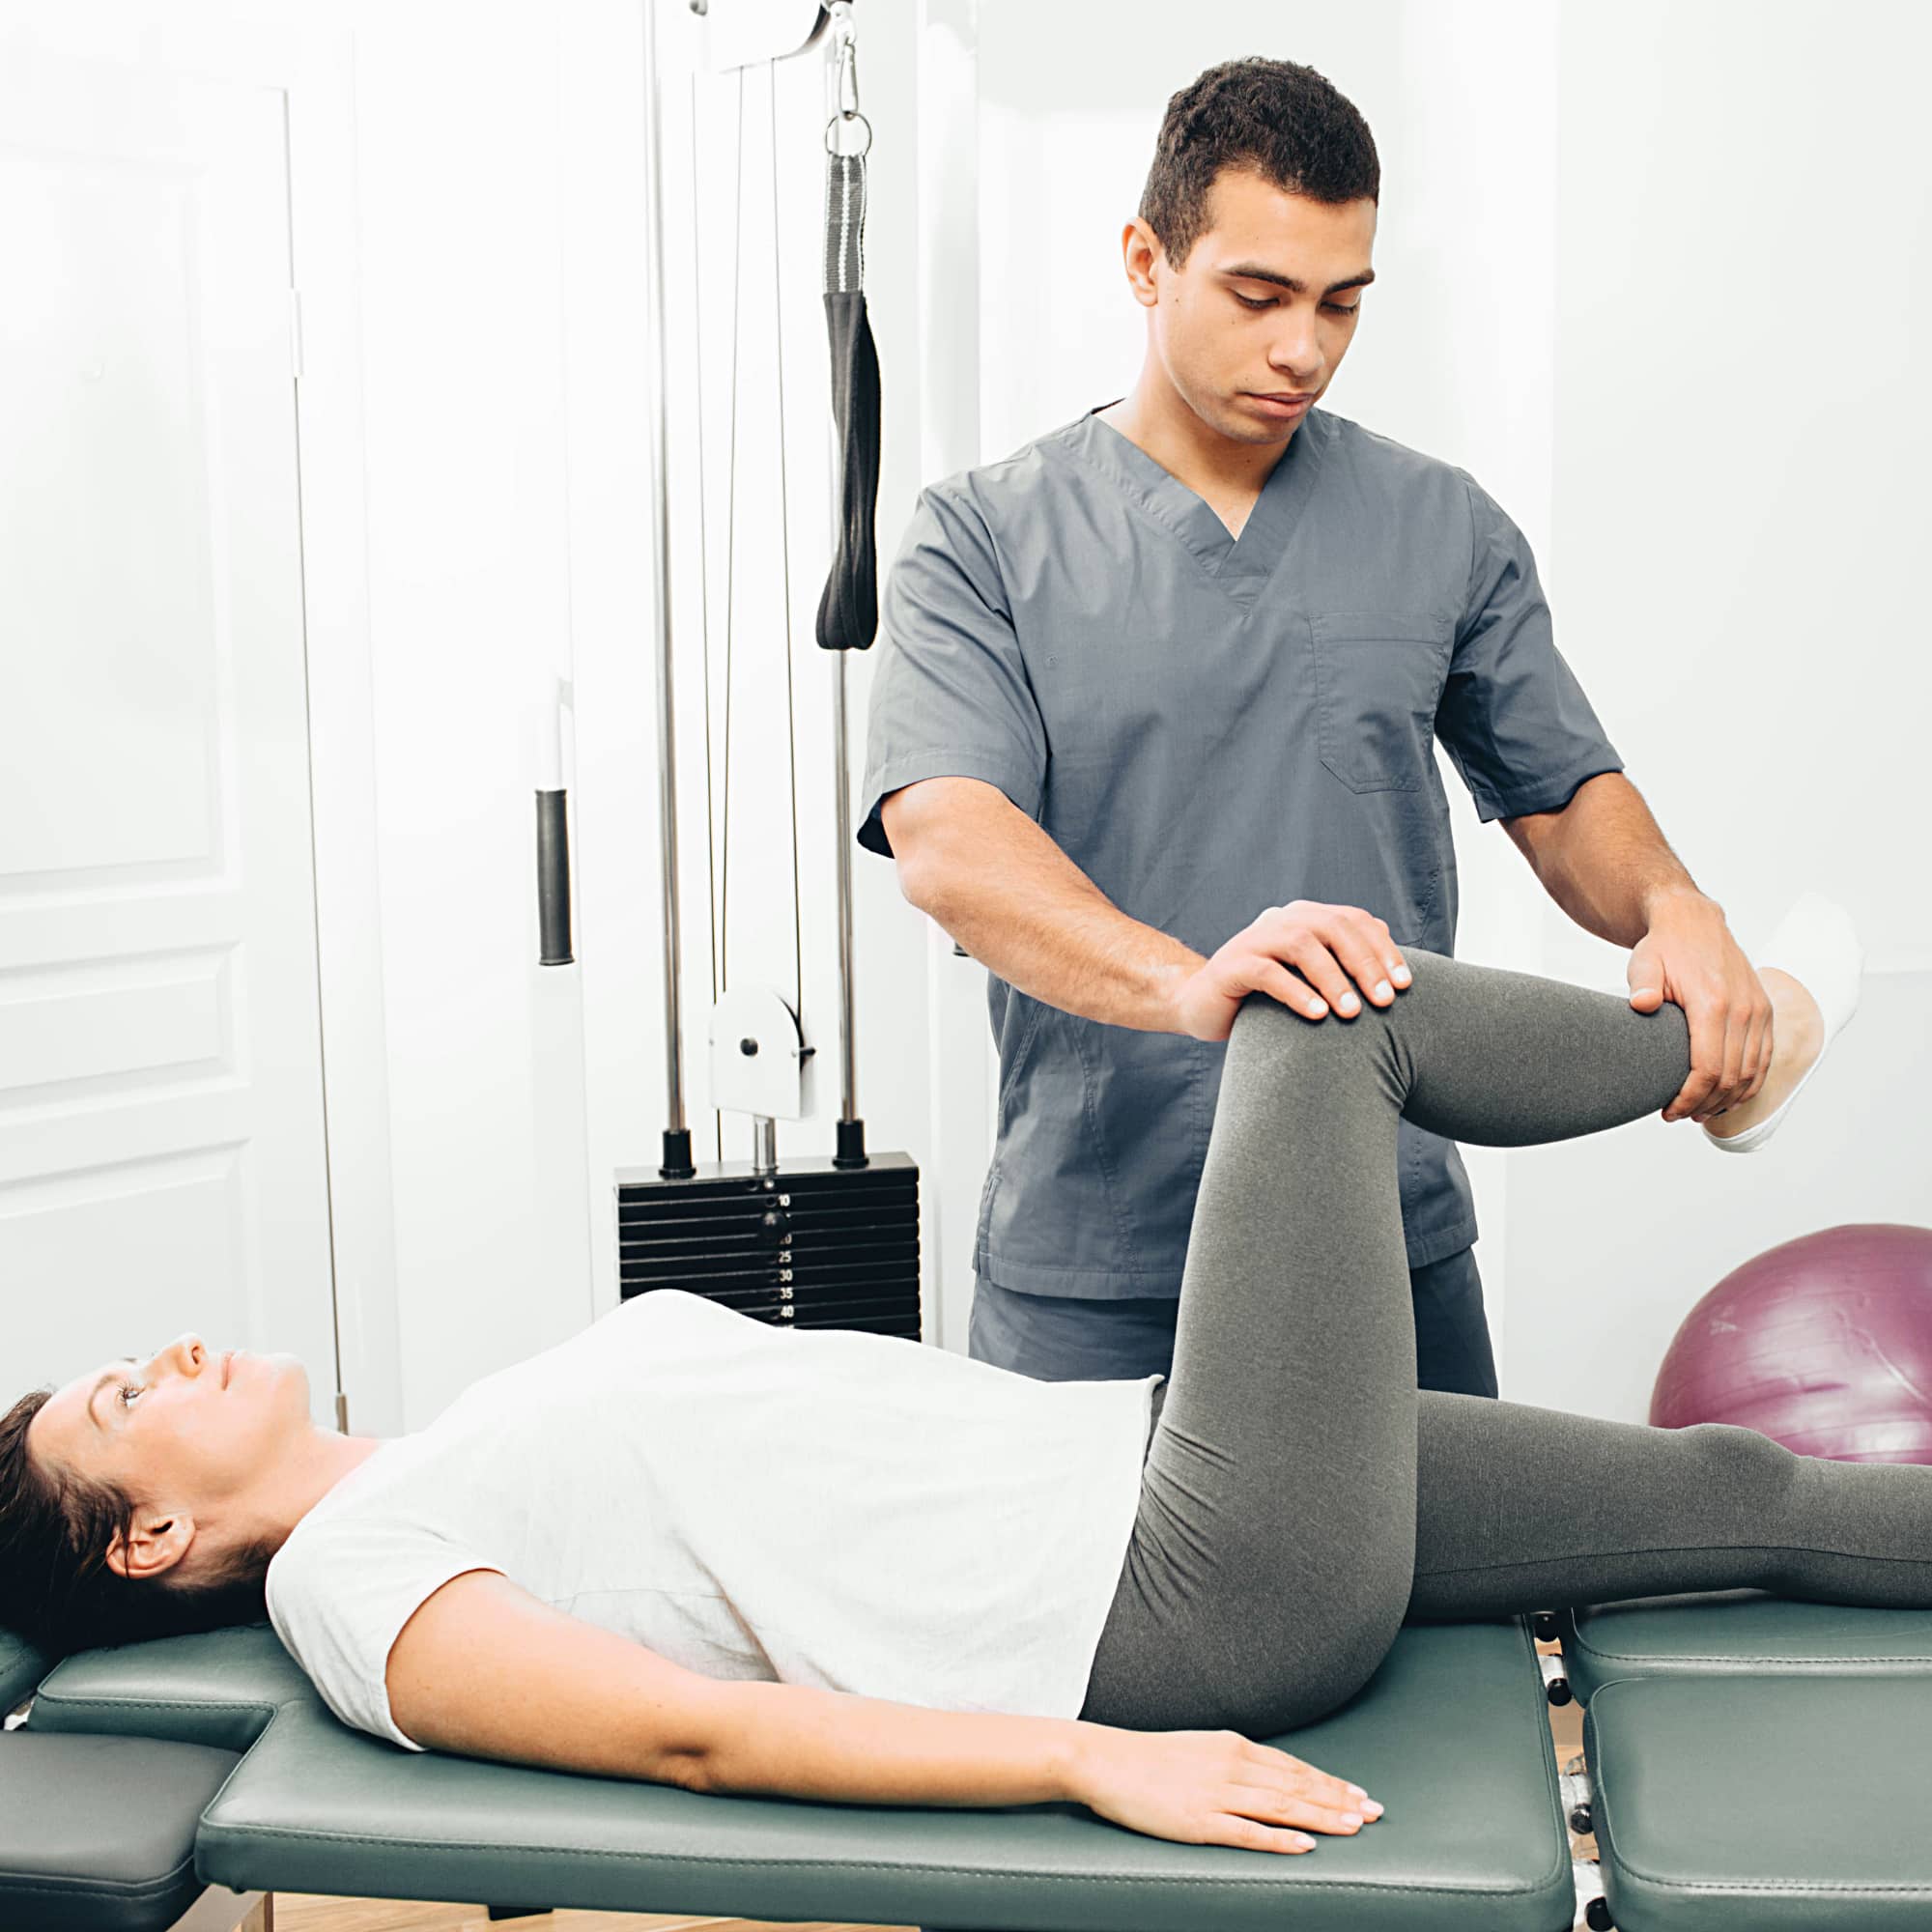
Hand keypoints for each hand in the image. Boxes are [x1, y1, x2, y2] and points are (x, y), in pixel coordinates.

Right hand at [1067, 1721, 1381, 1853]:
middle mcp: (1231, 1766)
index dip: (1330, 1782)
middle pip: (1297, 1785)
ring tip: (1354, 1827)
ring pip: (1281, 1806)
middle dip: (1339, 1800)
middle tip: (1374, 1813)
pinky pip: (1247, 1831)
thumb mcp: (1200, 1748)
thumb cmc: (1149, 1757)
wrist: (1104, 1760)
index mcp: (1233, 1746)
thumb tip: (1266, 1774)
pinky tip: (1304, 1844)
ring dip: (1322, 1817)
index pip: (1294, 1767)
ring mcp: (1216, 1794)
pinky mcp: (1199, 1820)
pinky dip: (1280, 1838)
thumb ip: (1233, 1760)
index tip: (1359, 1795)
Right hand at [1169, 900, 1411, 1041]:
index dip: (1384, 950)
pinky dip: (1296, 992)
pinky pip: (1268, 973)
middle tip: (1383, 1001)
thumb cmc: (1266, 998)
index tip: (1404, 986)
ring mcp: (1255, 939)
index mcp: (1307, 918)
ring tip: (1352, 1013)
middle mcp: (1282, 920)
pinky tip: (1317, 1015)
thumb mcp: (1309, 980)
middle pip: (1333, 927)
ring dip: (1333, 979)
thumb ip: (1343, 968)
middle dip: (1364, 964)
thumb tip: (1394, 974)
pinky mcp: (1232, 964)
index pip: (1355, 922)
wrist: (1202, 1004)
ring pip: (1302, 945)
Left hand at [1625, 895, 1771, 1122]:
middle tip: (1678, 1116)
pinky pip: (1764, 1058)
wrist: (1694, 922)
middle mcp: (1743, 1010)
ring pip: (1752, 1073)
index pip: (1708, 1069)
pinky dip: (1749, 1084)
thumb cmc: (1665, 947)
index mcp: (1713, 1004)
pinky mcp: (1765, 1011)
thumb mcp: (1644, 963)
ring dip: (1728, 1099)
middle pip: (1731, 1078)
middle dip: (1704, 1105)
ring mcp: (1759, 1011)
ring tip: (1700, 1112)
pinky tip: (1727, 1097)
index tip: (1668, 1112)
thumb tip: (1640, 1004)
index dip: (1689, 1098)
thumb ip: (1642, 985)